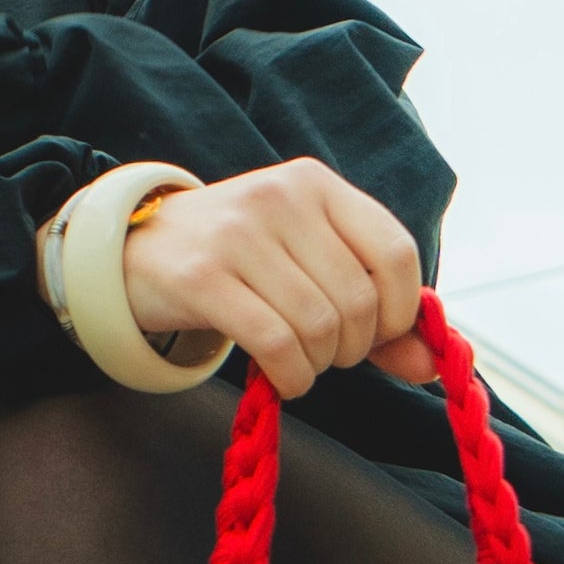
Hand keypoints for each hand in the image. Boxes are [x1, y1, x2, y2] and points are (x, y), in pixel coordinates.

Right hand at [119, 160, 437, 398]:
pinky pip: (275, 342)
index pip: (394, 251)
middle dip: (353, 347)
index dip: (400, 309)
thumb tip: (429, 366)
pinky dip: (292, 376)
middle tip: (328, 355)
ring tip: (303, 366)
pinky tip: (285, 379)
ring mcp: (239, 234)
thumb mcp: (306, 263)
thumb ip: (373, 310)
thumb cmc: (236, 260)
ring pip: (318, 325)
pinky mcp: (202, 277)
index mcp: (316, 184)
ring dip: (320, 366)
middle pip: (357, 299)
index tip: (376, 334)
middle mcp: (280, 198)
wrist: (134, 250)